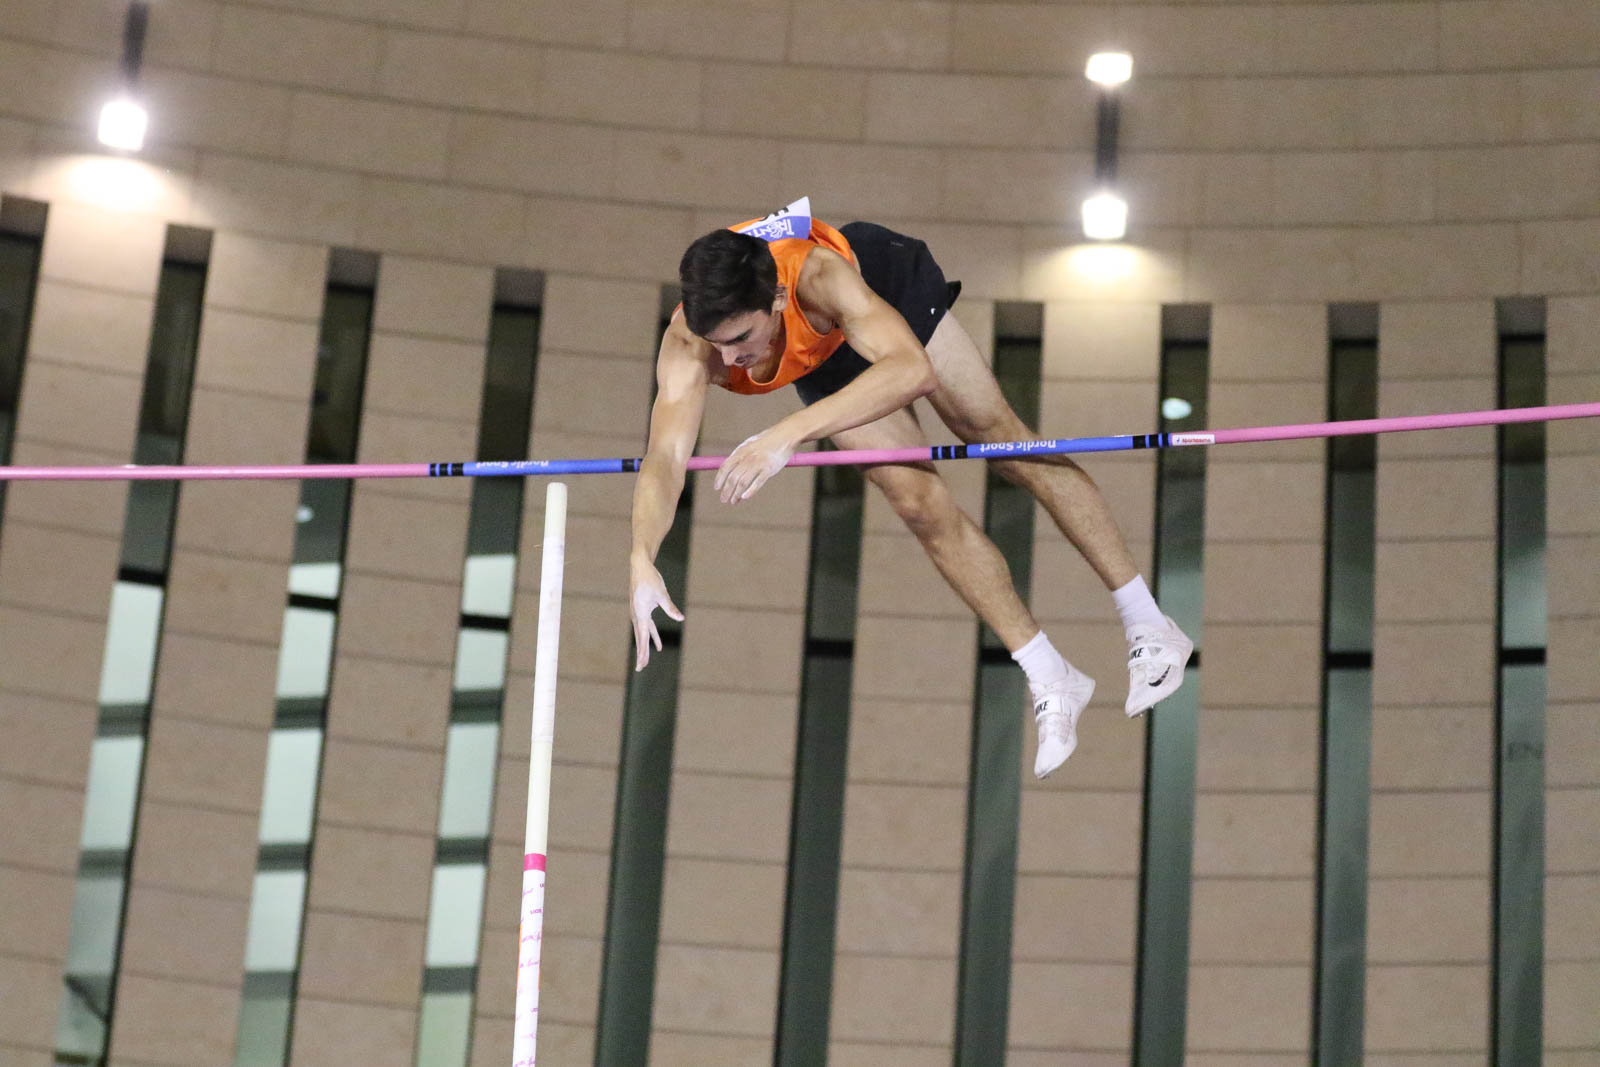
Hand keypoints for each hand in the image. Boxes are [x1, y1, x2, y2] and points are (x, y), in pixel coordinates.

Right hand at [630, 556, 683, 670]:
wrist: (640, 567)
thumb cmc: (651, 579)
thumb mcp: (662, 594)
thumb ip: (670, 607)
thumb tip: (680, 618)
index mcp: (640, 613)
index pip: (643, 636)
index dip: (643, 651)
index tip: (642, 664)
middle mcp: (637, 615)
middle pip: (640, 638)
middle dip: (641, 654)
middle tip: (640, 668)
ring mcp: (638, 613)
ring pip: (642, 634)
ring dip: (645, 647)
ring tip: (646, 660)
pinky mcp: (642, 610)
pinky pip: (647, 627)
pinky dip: (652, 636)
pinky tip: (658, 645)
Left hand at [714, 429, 795, 503]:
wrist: (785, 435)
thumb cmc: (768, 441)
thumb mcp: (750, 444)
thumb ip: (740, 455)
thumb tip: (730, 466)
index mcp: (741, 451)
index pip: (725, 467)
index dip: (719, 479)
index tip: (716, 488)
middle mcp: (747, 458)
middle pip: (732, 477)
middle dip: (726, 490)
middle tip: (723, 499)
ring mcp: (758, 464)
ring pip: (742, 482)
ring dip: (736, 494)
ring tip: (733, 502)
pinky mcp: (769, 469)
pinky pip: (757, 483)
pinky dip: (750, 491)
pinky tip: (744, 498)